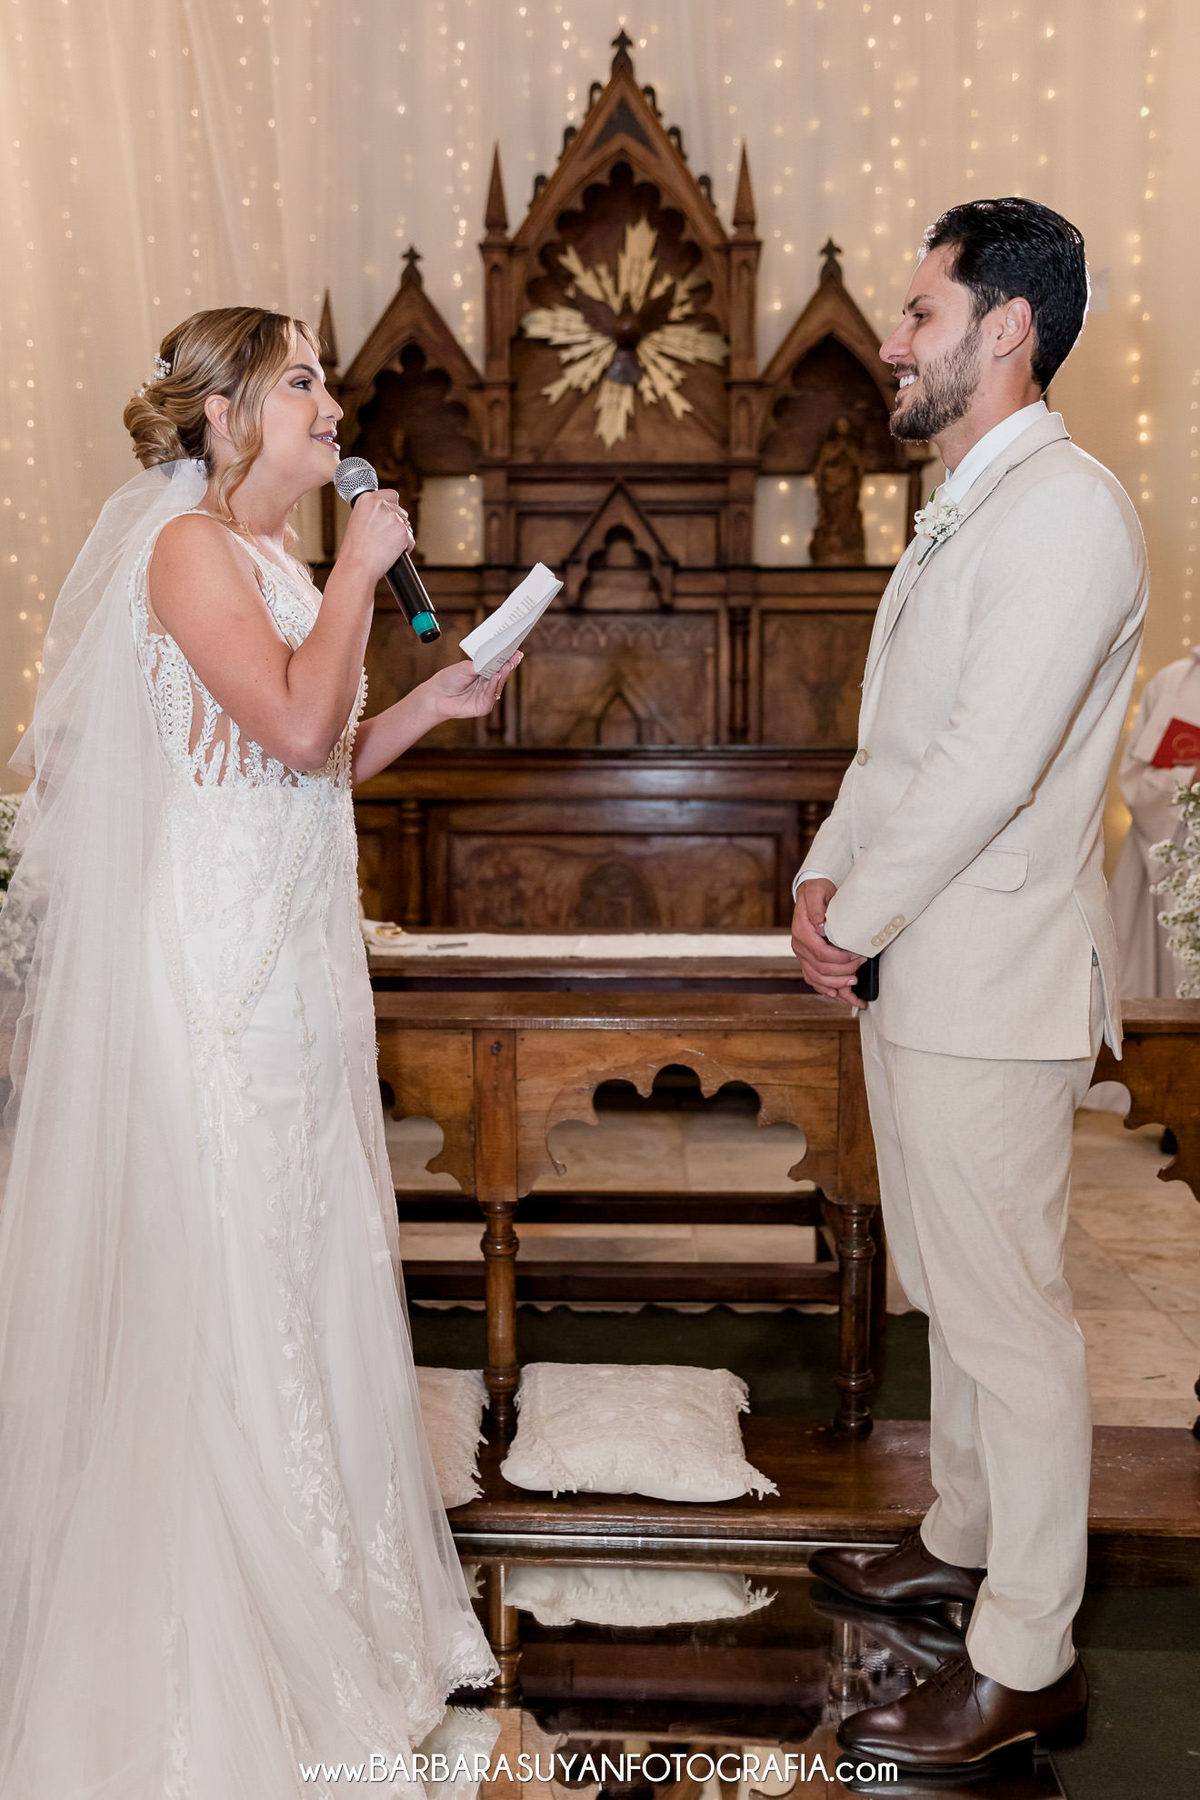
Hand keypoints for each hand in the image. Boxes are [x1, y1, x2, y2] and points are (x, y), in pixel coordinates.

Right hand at [337, 489, 414, 581]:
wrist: (357, 565)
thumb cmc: (354, 550)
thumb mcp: (357, 522)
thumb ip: (372, 514)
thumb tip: (386, 515)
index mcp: (366, 499)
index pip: (391, 495)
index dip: (393, 507)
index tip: (390, 516)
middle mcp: (380, 504)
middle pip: (401, 511)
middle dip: (398, 524)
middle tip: (385, 538)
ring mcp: (393, 517)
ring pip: (407, 526)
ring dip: (401, 536)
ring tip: (386, 547)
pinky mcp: (403, 531)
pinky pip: (411, 540)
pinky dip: (406, 548)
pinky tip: (393, 553)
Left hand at [422, 652, 521, 721]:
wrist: (437, 696)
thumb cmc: (448, 680)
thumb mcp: (466, 667)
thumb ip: (481, 665)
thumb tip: (494, 658)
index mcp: (483, 672)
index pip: (497, 664)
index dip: (506, 658)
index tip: (514, 651)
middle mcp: (486, 683)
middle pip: (501, 674)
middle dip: (509, 665)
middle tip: (515, 657)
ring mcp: (486, 695)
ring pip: (499, 684)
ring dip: (503, 674)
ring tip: (507, 664)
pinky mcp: (484, 706)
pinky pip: (492, 695)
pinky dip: (494, 685)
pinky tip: (495, 676)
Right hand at [790, 877, 865, 1005]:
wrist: (811, 893)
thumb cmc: (818, 891)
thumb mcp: (818, 892)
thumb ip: (817, 907)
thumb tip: (820, 925)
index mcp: (801, 930)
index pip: (820, 953)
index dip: (840, 959)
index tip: (857, 956)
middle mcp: (799, 945)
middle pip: (819, 968)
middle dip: (842, 971)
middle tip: (861, 965)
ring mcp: (802, 954)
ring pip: (815, 978)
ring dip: (836, 984)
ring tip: (854, 982)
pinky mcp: (806, 959)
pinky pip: (813, 979)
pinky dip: (825, 989)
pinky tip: (839, 995)